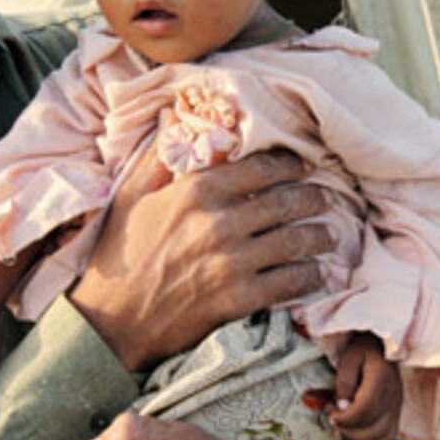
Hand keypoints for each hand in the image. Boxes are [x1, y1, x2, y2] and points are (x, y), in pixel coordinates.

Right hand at [71, 149, 335, 369]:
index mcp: (196, 192)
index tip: (301, 166)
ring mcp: (232, 263)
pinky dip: (309, 276)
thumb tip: (176, 117)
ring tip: (328, 236)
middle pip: (286, 202)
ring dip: (318, 237)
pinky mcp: (238, 299)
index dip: (288, 164)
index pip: (260, 167)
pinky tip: (315, 274)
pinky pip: (289, 282)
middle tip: (325, 199)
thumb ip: (159, 157)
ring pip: (295, 241)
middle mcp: (219, 223)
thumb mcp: (129, 197)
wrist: (112, 322)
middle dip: (313, 198)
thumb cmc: (120, 255)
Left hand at [328, 333, 401, 439]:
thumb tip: (342, 407)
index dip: (344, 418)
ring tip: (343, 425)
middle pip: (371, 428)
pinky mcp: (396, 412)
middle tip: (332, 416)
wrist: (384, 345)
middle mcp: (393, 397)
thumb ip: (344, 381)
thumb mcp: (349, 357)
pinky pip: (389, 436)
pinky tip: (358, 434)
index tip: (329, 411)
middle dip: (346, 429)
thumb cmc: (363, 349)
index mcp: (381, 380)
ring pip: (380, 436)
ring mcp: (396, 406)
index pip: (364, 410)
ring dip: (357, 437)